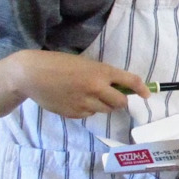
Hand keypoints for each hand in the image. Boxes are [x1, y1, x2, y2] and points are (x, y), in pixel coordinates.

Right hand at [8, 50, 149, 117]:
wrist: (31, 74)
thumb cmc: (59, 64)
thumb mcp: (85, 64)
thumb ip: (103, 75)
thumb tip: (120, 87)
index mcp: (101, 72)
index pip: (130, 81)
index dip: (142, 89)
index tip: (147, 94)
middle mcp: (96, 88)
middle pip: (121, 102)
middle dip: (119, 100)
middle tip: (112, 96)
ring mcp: (85, 103)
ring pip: (106, 110)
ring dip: (103, 105)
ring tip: (88, 95)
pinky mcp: (74, 113)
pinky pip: (89, 115)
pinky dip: (88, 110)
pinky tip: (75, 100)